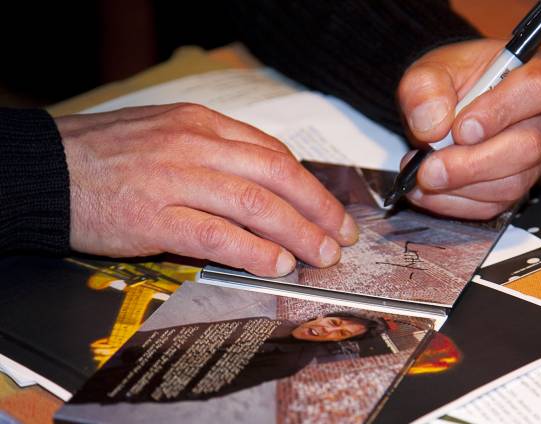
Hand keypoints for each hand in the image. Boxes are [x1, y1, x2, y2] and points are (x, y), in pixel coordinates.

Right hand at [57, 104, 357, 276]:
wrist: (48, 169)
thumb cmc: (108, 155)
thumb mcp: (167, 135)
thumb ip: (214, 155)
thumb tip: (260, 185)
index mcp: (201, 124)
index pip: (272, 152)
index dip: (308, 183)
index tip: (328, 206)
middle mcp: (195, 145)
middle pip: (276, 176)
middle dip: (318, 208)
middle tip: (342, 235)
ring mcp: (176, 179)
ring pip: (255, 204)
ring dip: (298, 232)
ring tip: (322, 255)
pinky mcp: (155, 216)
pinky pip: (217, 234)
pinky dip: (254, 250)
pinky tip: (278, 264)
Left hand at [397, 39, 540, 218]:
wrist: (439, 109)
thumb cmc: (445, 85)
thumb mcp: (426, 73)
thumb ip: (424, 90)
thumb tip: (432, 126)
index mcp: (532, 72)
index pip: (535, 89)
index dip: (498, 112)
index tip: (460, 129)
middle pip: (527, 146)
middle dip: (473, 164)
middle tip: (430, 169)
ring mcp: (535, 156)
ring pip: (511, 183)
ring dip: (459, 186)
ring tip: (421, 175)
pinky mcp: (514, 185)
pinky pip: (492, 205)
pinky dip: (454, 203)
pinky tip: (428, 192)